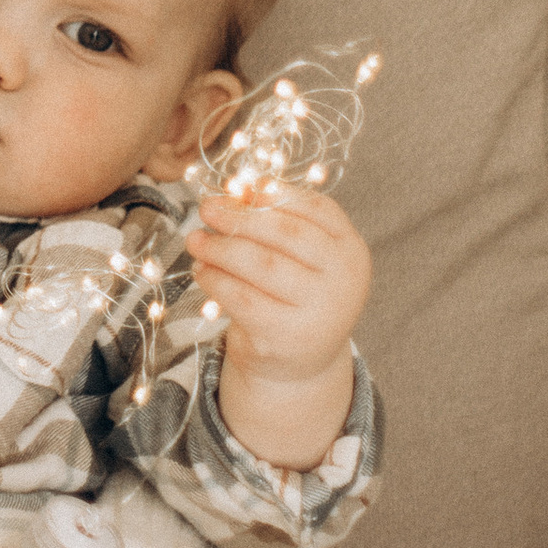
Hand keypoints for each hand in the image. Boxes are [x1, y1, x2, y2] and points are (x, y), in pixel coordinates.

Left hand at [186, 183, 368, 469]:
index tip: (238, 186)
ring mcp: (319, 311)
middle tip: (206, 209)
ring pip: (259, 264)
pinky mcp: (286, 337)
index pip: (315, 208)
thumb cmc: (295, 293)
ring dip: (219, 247)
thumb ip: (275, 220)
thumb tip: (236, 187)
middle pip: (285, 233)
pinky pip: (241, 298)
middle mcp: (344, 280)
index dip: (273, 193)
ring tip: (196, 240)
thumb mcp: (298, 256)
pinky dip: (215, 279)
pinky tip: (202, 270)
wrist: (301, 361)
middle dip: (239, 217)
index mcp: (351, 249)